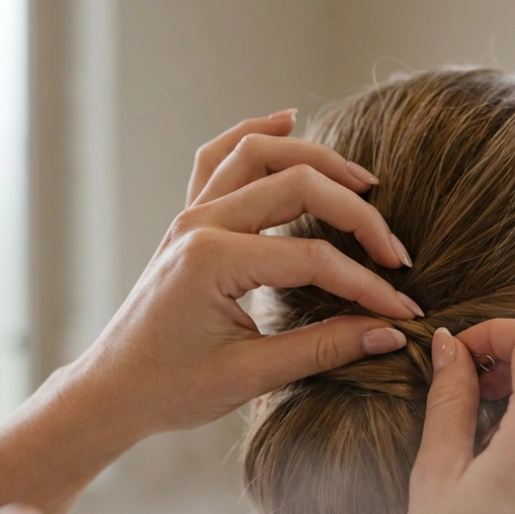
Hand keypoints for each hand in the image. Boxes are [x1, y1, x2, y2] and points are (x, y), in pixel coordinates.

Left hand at [64, 110, 419, 442]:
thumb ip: (325, 348)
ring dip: (316, 159)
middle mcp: (199, 224)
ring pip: (259, 154)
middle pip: (296, 186)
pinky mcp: (188, 219)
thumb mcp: (253, 375)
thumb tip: (391, 333)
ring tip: (364, 182)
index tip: (402, 311)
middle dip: (357, 214)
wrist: (112, 391)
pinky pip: (219, 158)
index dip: (368, 284)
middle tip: (395, 251)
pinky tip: (289, 122)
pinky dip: (256, 136)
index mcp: (212, 260)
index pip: (314, 258)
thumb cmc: (172, 389)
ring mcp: (190, 215)